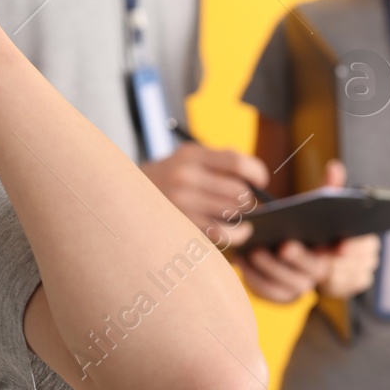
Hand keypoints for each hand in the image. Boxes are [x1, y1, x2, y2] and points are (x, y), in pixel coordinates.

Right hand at [140, 142, 269, 246]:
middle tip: (248, 203)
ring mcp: (181, 203)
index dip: (257, 172)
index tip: (261, 181)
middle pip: (238, 192)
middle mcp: (185, 177)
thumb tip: (257, 184)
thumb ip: (220, 164)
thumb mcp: (188, 158)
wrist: (128, 193)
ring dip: (243, 218)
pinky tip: (236, 231)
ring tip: (242, 217)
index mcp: (190, 155)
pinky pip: (221, 234)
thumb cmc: (171, 176)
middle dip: (250, 200)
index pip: (236, 162)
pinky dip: (235, 235)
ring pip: (233, 214)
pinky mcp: (181, 225)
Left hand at [239, 160, 378, 301]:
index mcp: (340, 251)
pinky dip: (256, 280)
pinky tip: (242, 263)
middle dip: (302, 258)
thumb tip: (335, 166)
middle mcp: (326, 272)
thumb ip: (329, 190)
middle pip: (318, 269)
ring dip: (274, 269)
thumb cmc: (306, 227)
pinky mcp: (283, 295)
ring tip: (255, 252)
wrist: (290, 261)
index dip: (348, 251)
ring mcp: (305, 285)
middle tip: (285, 245)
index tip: (336, 245)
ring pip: (293, 284)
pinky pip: (272, 293)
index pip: (352, 255)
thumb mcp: (319, 209)